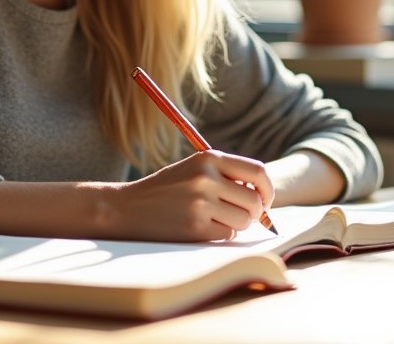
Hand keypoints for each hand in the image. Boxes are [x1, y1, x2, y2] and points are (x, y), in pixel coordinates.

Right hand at [107, 150, 274, 241]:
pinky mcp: (195, 228)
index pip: (258, 171)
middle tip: (238, 215)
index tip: (264, 201)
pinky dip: (219, 235)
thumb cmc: (165, 190)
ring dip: (234, 225)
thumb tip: (263, 199)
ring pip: (243, 221)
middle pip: (254, 201)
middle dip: (252, 213)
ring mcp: (200, 203)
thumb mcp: (193, 169)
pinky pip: (226, 235)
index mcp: (209, 158)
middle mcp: (206, 178)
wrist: (126, 208)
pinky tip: (199, 228)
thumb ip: (226, 176)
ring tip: (212, 220)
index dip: (267, 190)